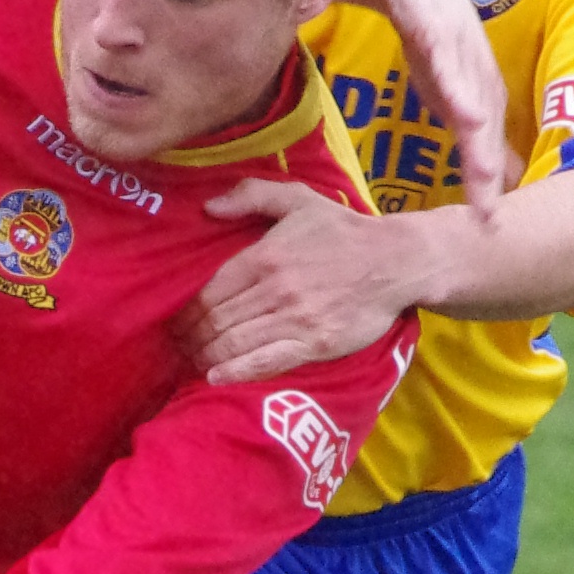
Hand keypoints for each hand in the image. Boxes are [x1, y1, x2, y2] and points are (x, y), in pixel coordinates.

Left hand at [181, 180, 417, 383]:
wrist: (397, 261)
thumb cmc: (344, 230)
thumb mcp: (299, 199)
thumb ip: (252, 195)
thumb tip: (208, 207)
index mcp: (265, 256)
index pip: (210, 290)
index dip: (187, 310)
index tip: (176, 321)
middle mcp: (275, 290)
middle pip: (218, 320)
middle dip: (191, 336)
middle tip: (179, 345)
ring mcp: (295, 319)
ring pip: (235, 343)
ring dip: (207, 355)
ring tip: (195, 360)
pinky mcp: (314, 343)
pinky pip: (266, 362)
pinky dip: (236, 372)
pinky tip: (216, 378)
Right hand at [336, 0, 510, 214]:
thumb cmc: (423, 29)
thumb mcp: (442, 84)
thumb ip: (458, 121)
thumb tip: (479, 163)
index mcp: (475, 87)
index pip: (485, 142)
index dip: (488, 182)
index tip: (489, 225)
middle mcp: (474, 67)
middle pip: (484, 124)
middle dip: (487, 168)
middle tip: (488, 212)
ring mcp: (456, 43)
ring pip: (469, 92)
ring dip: (479, 132)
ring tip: (485, 171)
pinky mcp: (430, 19)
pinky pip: (441, 53)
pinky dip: (454, 80)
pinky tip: (462, 108)